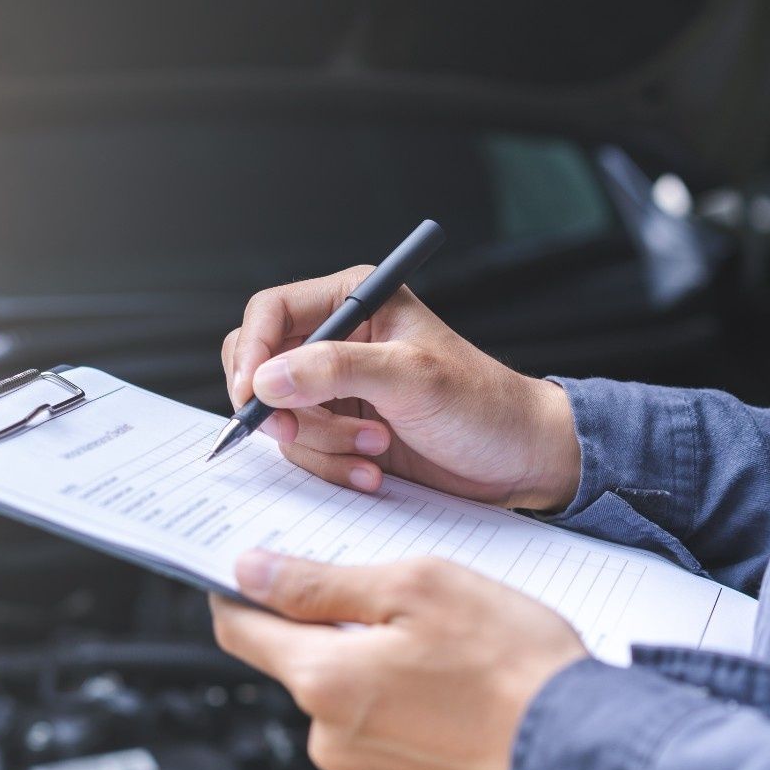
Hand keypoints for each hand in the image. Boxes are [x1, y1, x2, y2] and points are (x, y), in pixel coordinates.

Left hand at [209, 551, 586, 769]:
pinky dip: (416, 725)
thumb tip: (255, 573)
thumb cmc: (515, 670)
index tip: (250, 574)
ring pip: (353, 712)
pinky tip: (464, 708)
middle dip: (345, 636)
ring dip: (385, 682)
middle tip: (411, 613)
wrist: (585, 762)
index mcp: (325, 680)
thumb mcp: (419, 588)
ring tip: (456, 665)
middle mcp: (333, 742)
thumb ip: (325, 582)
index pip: (242, 632)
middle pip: (309, 670)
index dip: (242, 594)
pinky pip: (391, 752)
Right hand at [221, 267, 580, 511]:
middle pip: (262, 366)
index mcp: (356, 299)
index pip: (270, 312)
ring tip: (375, 449)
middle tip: (304, 431)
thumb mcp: (411, 379)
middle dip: (283, 408)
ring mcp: (337, 387)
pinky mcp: (342, 429)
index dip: (251, 353)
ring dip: (321, 443)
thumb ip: (337, 370)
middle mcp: (339, 338)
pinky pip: (304, 449)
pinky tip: (372, 470)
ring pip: (280, 416)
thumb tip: (267, 379)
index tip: (251, 397)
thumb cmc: (482, 405)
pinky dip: (331, 464)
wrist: (517, 459)